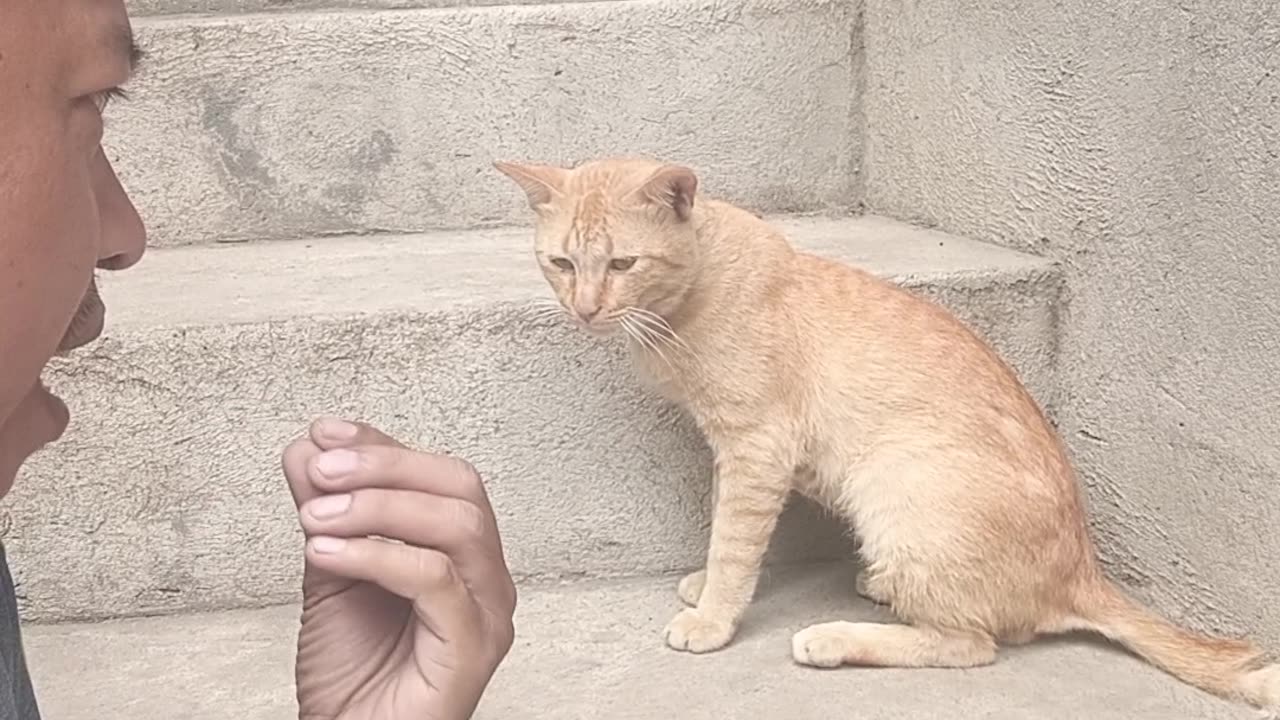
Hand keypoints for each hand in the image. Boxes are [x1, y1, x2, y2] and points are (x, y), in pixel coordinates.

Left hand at [282, 417, 516, 719]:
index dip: (384, 445)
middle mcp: (486, 579)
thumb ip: (327, 512)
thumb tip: (309, 450)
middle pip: (461, 487)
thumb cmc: (353, 677)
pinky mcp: (471, 648)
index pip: (441, 475)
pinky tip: (326, 552)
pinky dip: (377, 555)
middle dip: (385, 466)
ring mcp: (486, 613)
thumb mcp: (329, 572)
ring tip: (315, 516)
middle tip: (320, 472)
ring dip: (378, 507)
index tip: (325, 434)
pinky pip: (436, 580)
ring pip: (457, 525)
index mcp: (464, 555)